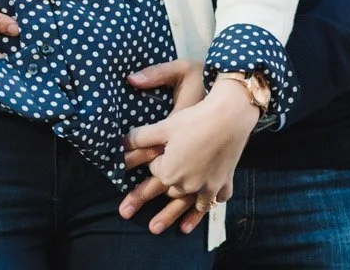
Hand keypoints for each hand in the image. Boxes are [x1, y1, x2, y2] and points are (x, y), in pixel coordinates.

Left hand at [122, 82, 259, 233]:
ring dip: (173, 216)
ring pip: (187, 204)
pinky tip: (202, 212)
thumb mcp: (162, 127)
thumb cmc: (193, 121)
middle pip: (166, 193)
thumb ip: (140, 138)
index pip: (154, 172)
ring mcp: (207, 187)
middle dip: (146, 199)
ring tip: (161, 229)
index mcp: (168, 172)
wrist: (229, 120)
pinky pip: (213, 202)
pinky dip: (205, 210)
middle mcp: (186, 185)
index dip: (150, 162)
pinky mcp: (223, 184)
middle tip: (126, 214)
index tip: (145, 159)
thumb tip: (120, 143)